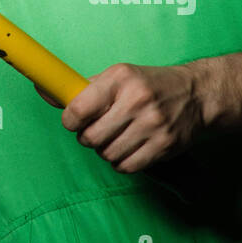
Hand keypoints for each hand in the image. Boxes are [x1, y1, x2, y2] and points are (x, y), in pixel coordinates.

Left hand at [37, 61, 204, 172]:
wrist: (197, 95)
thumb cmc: (150, 85)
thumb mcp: (118, 76)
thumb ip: (84, 88)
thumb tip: (44, 90)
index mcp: (120, 79)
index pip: (78, 109)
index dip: (69, 121)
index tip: (73, 123)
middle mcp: (136, 100)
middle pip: (91, 137)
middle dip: (88, 138)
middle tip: (95, 132)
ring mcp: (152, 124)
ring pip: (108, 154)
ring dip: (105, 151)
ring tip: (114, 139)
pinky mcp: (164, 145)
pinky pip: (127, 166)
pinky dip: (121, 162)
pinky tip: (127, 149)